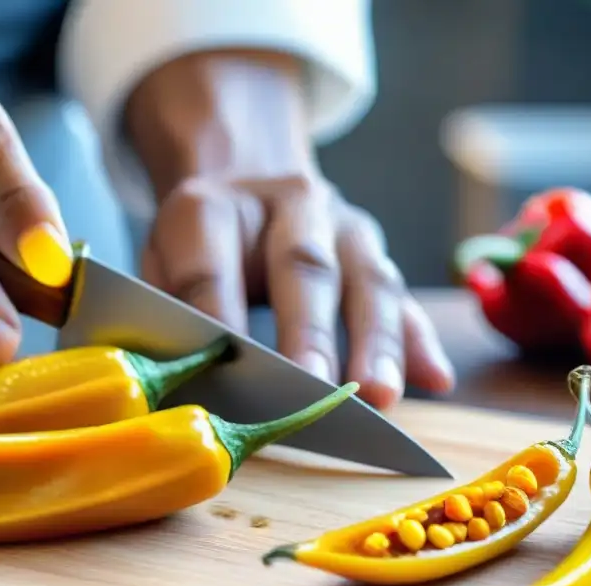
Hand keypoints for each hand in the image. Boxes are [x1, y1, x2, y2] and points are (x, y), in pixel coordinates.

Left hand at [142, 172, 454, 409]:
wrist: (242, 184)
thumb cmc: (195, 247)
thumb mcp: (157, 264)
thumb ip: (166, 312)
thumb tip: (177, 380)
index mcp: (210, 208)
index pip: (210, 265)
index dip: (218, 314)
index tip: (226, 364)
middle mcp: (286, 205)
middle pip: (303, 268)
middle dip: (309, 332)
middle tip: (313, 386)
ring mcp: (341, 225)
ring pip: (366, 281)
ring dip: (377, 342)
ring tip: (380, 397)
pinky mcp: (374, 252)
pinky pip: (402, 298)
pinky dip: (419, 341)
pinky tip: (434, 379)